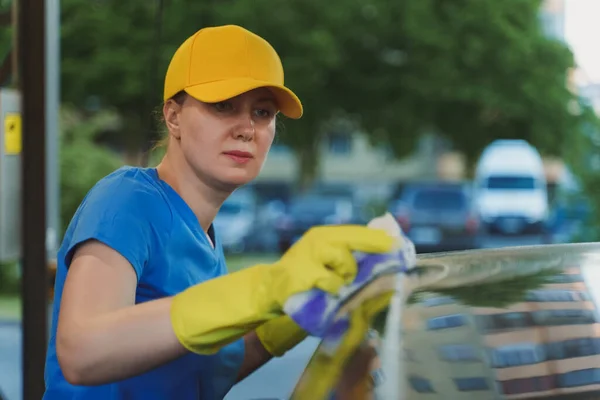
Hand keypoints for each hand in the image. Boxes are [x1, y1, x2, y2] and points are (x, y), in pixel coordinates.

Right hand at [265, 225, 394, 309]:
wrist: (271, 288)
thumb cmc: (305, 273)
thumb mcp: (325, 257)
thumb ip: (350, 252)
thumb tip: (384, 245)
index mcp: (326, 234)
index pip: (358, 232)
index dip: (380, 238)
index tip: (400, 244)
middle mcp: (318, 240)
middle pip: (354, 243)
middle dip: (369, 252)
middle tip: (381, 259)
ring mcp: (310, 256)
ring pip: (346, 266)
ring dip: (344, 278)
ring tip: (331, 283)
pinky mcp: (304, 274)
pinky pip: (332, 284)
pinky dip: (331, 290)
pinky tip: (321, 290)